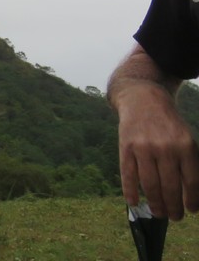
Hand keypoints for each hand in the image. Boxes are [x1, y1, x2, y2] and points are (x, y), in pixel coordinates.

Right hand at [113, 79, 198, 219]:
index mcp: (185, 146)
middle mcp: (165, 147)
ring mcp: (144, 147)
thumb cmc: (168, 124)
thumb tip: (191, 193)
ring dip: (155, 203)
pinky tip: (133, 202)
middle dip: (173, 206)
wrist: (143, 99)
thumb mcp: (185, 138)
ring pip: (150, 184)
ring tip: (158, 213)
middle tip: (175, 217)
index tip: (191, 211)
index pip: (191, 181)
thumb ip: (188, 162)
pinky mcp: (126, 147)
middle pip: (170, 186)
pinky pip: (128, 174)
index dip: (191, 199)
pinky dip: (130, 191)